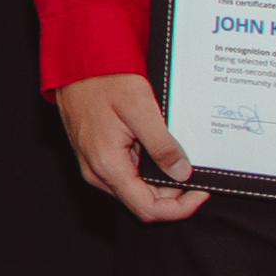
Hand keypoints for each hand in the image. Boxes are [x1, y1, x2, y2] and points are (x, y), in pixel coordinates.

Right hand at [52, 73, 202, 223]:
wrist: (76, 66)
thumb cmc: (103, 81)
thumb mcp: (140, 108)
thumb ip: (162, 145)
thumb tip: (181, 174)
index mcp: (107, 165)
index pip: (147, 209)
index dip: (179, 208)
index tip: (200, 194)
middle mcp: (98, 173)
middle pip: (143, 202)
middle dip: (173, 194)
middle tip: (193, 170)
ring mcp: (95, 166)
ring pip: (136, 189)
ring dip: (161, 180)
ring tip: (176, 155)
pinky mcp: (98, 157)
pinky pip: (127, 174)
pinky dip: (148, 169)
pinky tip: (158, 149)